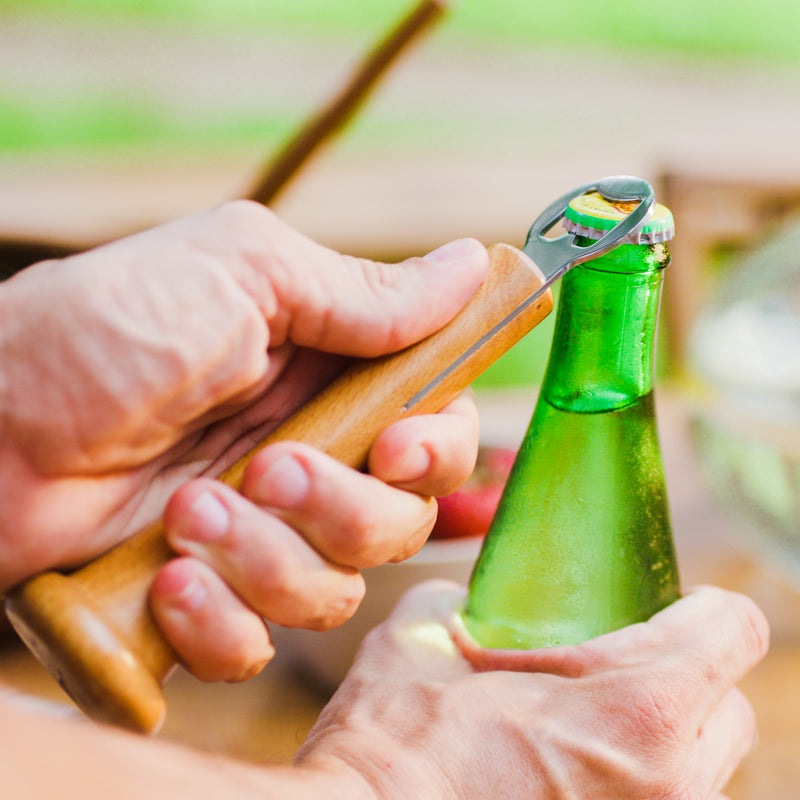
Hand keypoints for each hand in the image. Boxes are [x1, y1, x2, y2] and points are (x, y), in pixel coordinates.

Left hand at [0, 201, 487, 680]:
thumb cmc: (99, 330)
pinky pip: (259, 646)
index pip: (437, 424)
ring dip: (270, 558)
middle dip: (347, 508)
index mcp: (326, 376)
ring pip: (337, 589)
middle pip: (402, 519)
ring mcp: (258, 532)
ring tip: (187, 511)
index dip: (439, 447)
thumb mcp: (239, 274)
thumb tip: (472, 265)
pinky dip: (222, 624)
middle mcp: (307, 456)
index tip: (397, 448)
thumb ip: (362, 291)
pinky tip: (167, 579)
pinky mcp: (206, 597)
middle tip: (271, 466)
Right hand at [297, 581, 768, 799]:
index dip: (710, 607)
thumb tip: (472, 600)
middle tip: (625, 662)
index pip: (735, 631)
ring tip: (594, 724)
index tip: (677, 604)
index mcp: (635, 708)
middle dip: (689, 674)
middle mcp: (670, 784)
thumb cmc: (396, 743)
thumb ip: (465, 602)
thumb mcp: (424, 639)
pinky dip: (642, 781)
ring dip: (668, 736)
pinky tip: (577, 771)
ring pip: (705, 770)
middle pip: (731, 707)